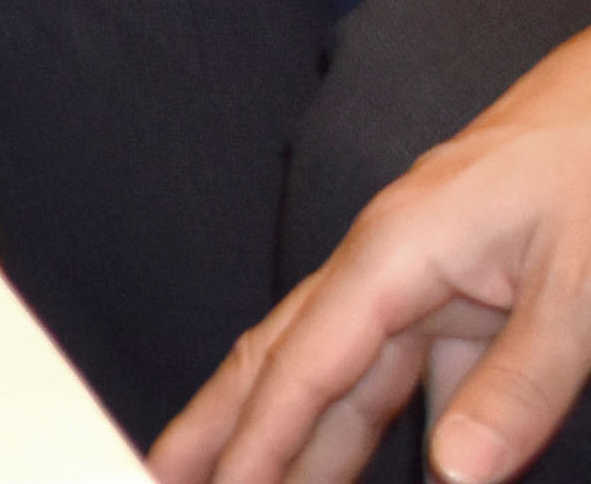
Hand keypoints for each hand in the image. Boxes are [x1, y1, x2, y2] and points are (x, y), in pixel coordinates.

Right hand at [162, 33, 590, 483]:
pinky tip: (356, 459)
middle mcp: (390, 267)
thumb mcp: (575, 282)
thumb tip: (456, 472)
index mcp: (394, 254)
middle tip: (166, 474)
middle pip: (286, 359)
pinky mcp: (467, 293)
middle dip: (225, 421)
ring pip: (343, 371)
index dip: (258, 435)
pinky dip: (373, 422)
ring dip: (298, 432)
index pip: (306, 364)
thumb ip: (516, 381)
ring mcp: (425, 280)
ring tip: (246, 480)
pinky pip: (406, 371)